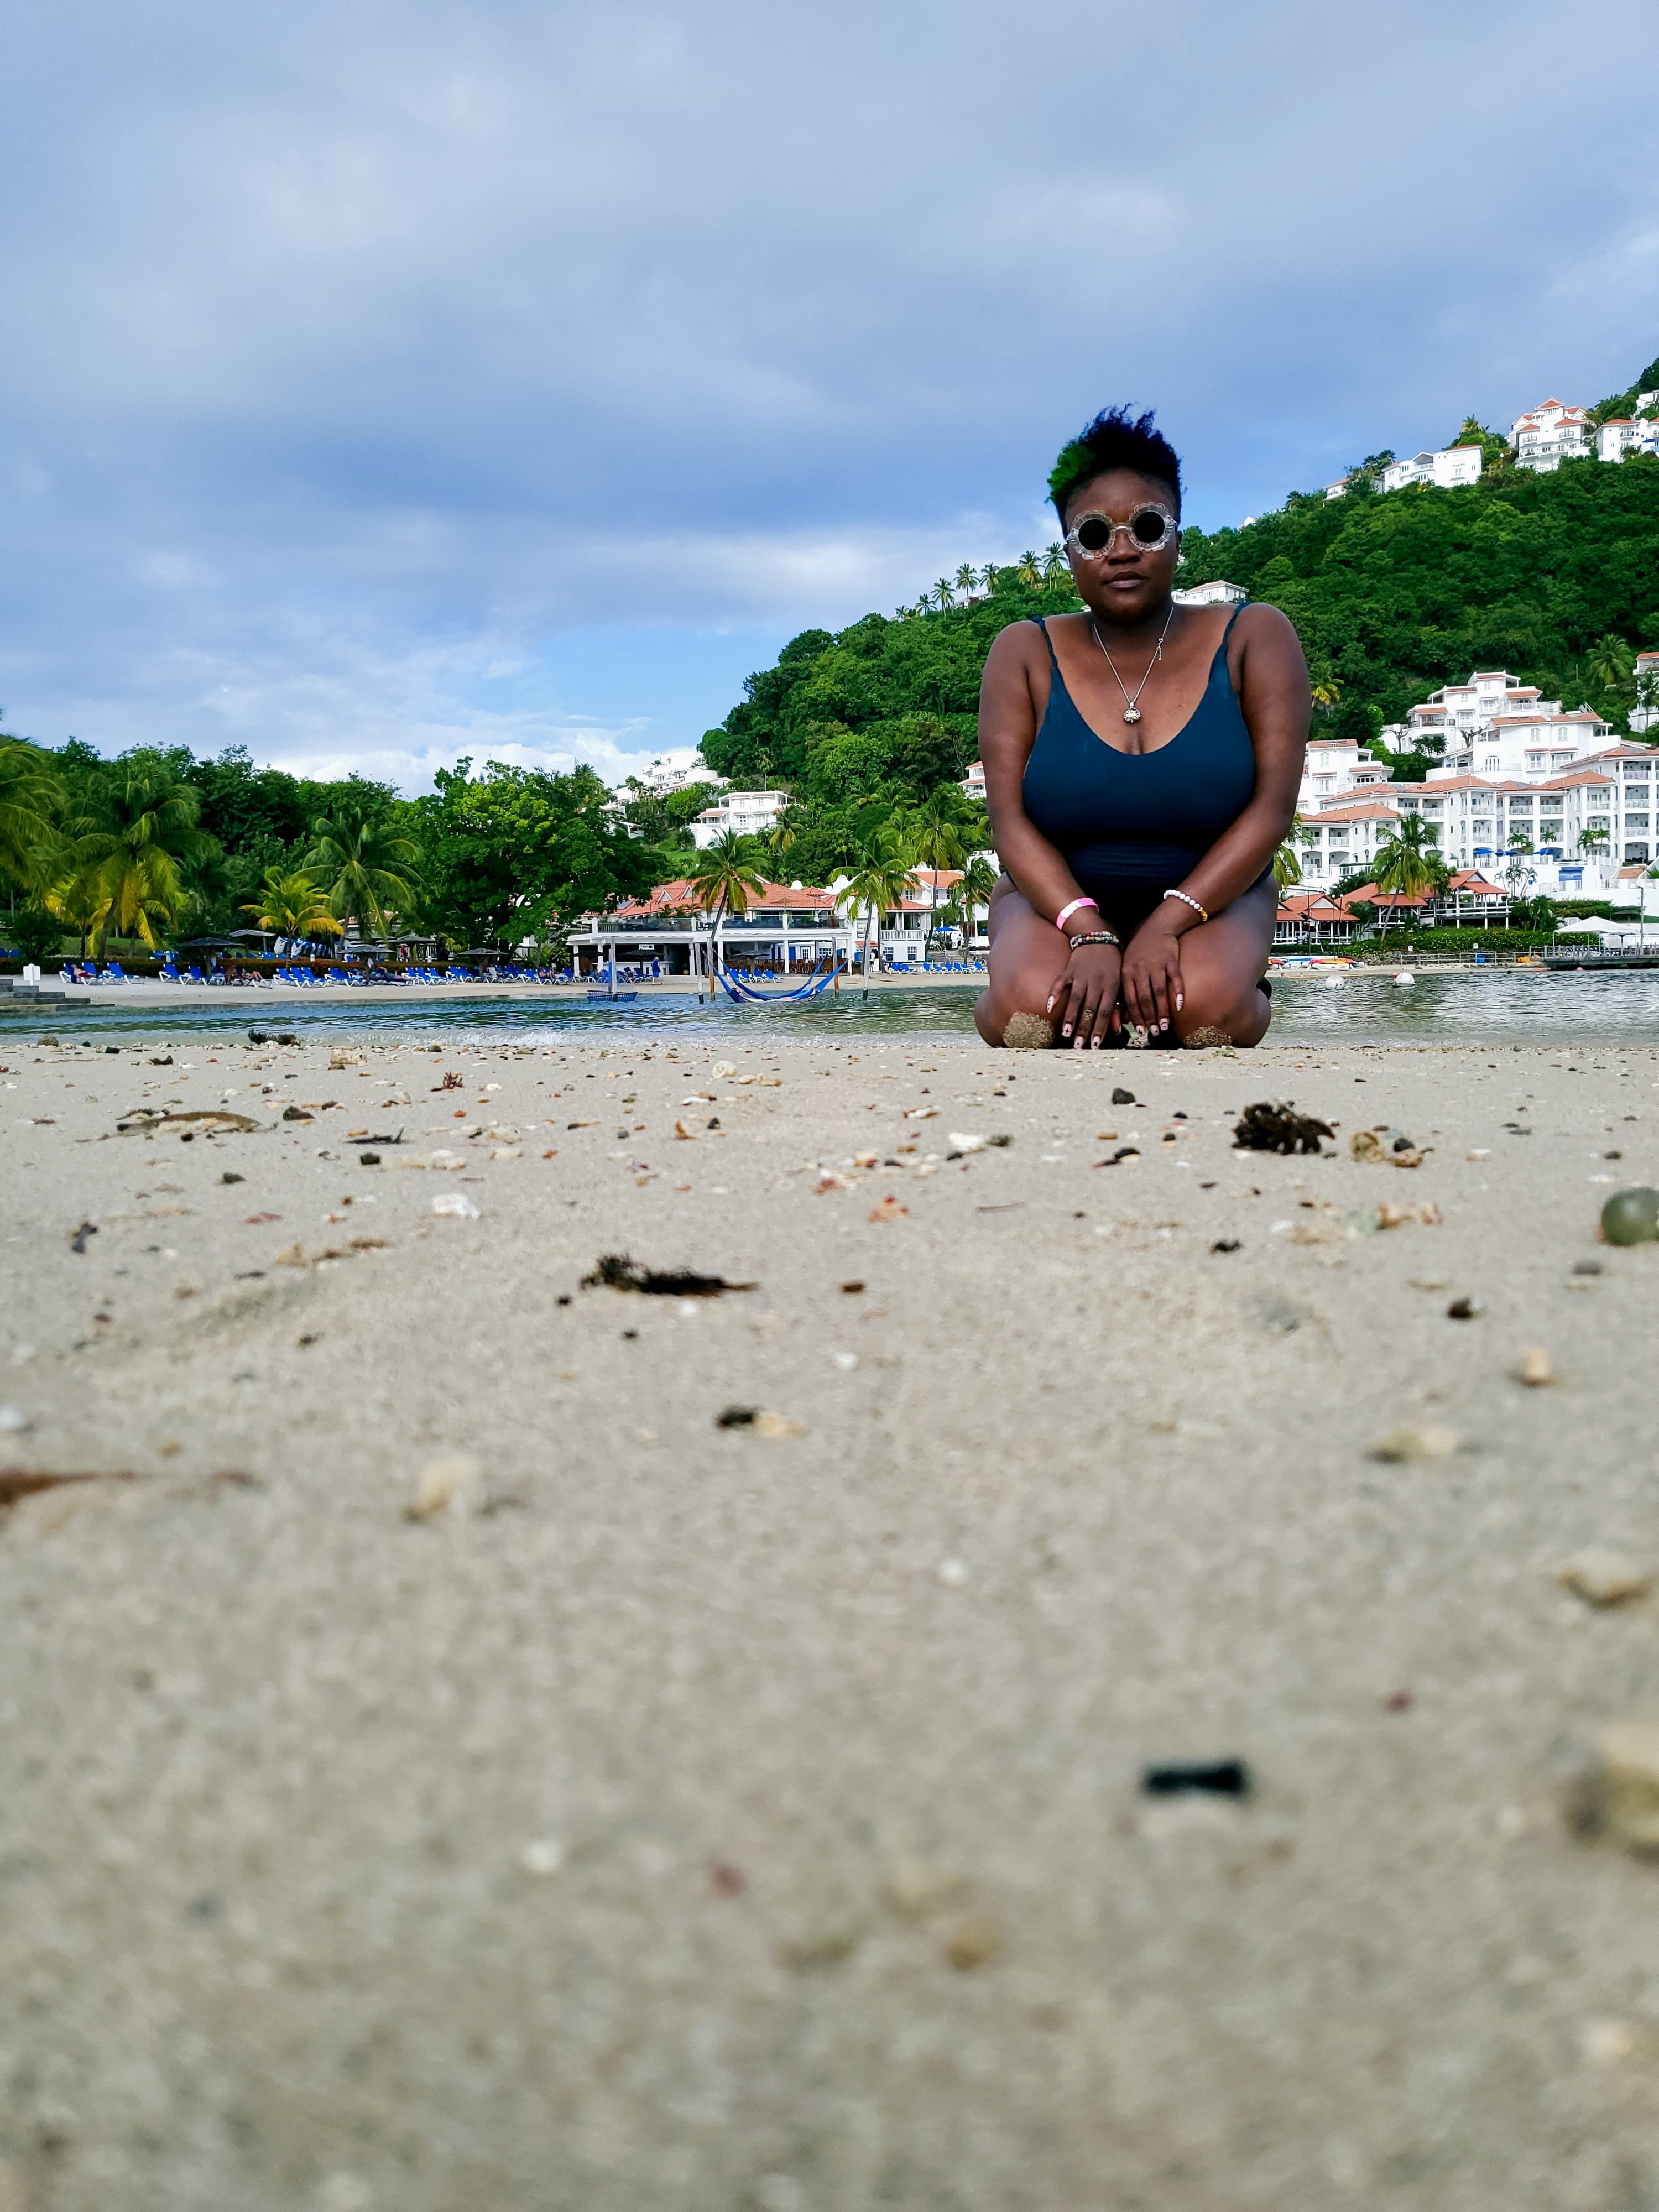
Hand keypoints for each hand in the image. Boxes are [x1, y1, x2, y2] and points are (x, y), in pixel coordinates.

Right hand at [1047, 941, 1121, 1048]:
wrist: (1099, 938)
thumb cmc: (1112, 965)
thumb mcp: (1120, 983)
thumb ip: (1119, 1006)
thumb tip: (1117, 1029)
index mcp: (1111, 985)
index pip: (1106, 1011)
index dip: (1100, 1028)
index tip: (1095, 1045)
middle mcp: (1097, 981)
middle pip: (1090, 1008)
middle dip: (1084, 1028)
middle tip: (1078, 1046)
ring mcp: (1082, 974)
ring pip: (1076, 998)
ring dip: (1070, 1017)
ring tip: (1066, 1033)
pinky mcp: (1069, 969)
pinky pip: (1060, 982)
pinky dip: (1054, 994)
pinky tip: (1050, 1008)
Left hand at [1119, 916, 1184, 1033]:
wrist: (1157, 927)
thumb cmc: (1140, 952)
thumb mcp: (1127, 968)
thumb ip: (1126, 990)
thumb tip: (1122, 1019)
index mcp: (1126, 973)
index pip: (1130, 999)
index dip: (1135, 1017)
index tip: (1141, 1031)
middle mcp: (1140, 969)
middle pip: (1145, 999)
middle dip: (1149, 1018)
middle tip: (1154, 1032)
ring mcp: (1156, 964)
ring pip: (1159, 992)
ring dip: (1163, 1011)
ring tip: (1165, 1026)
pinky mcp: (1171, 959)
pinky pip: (1175, 979)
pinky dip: (1178, 993)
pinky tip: (1180, 1006)